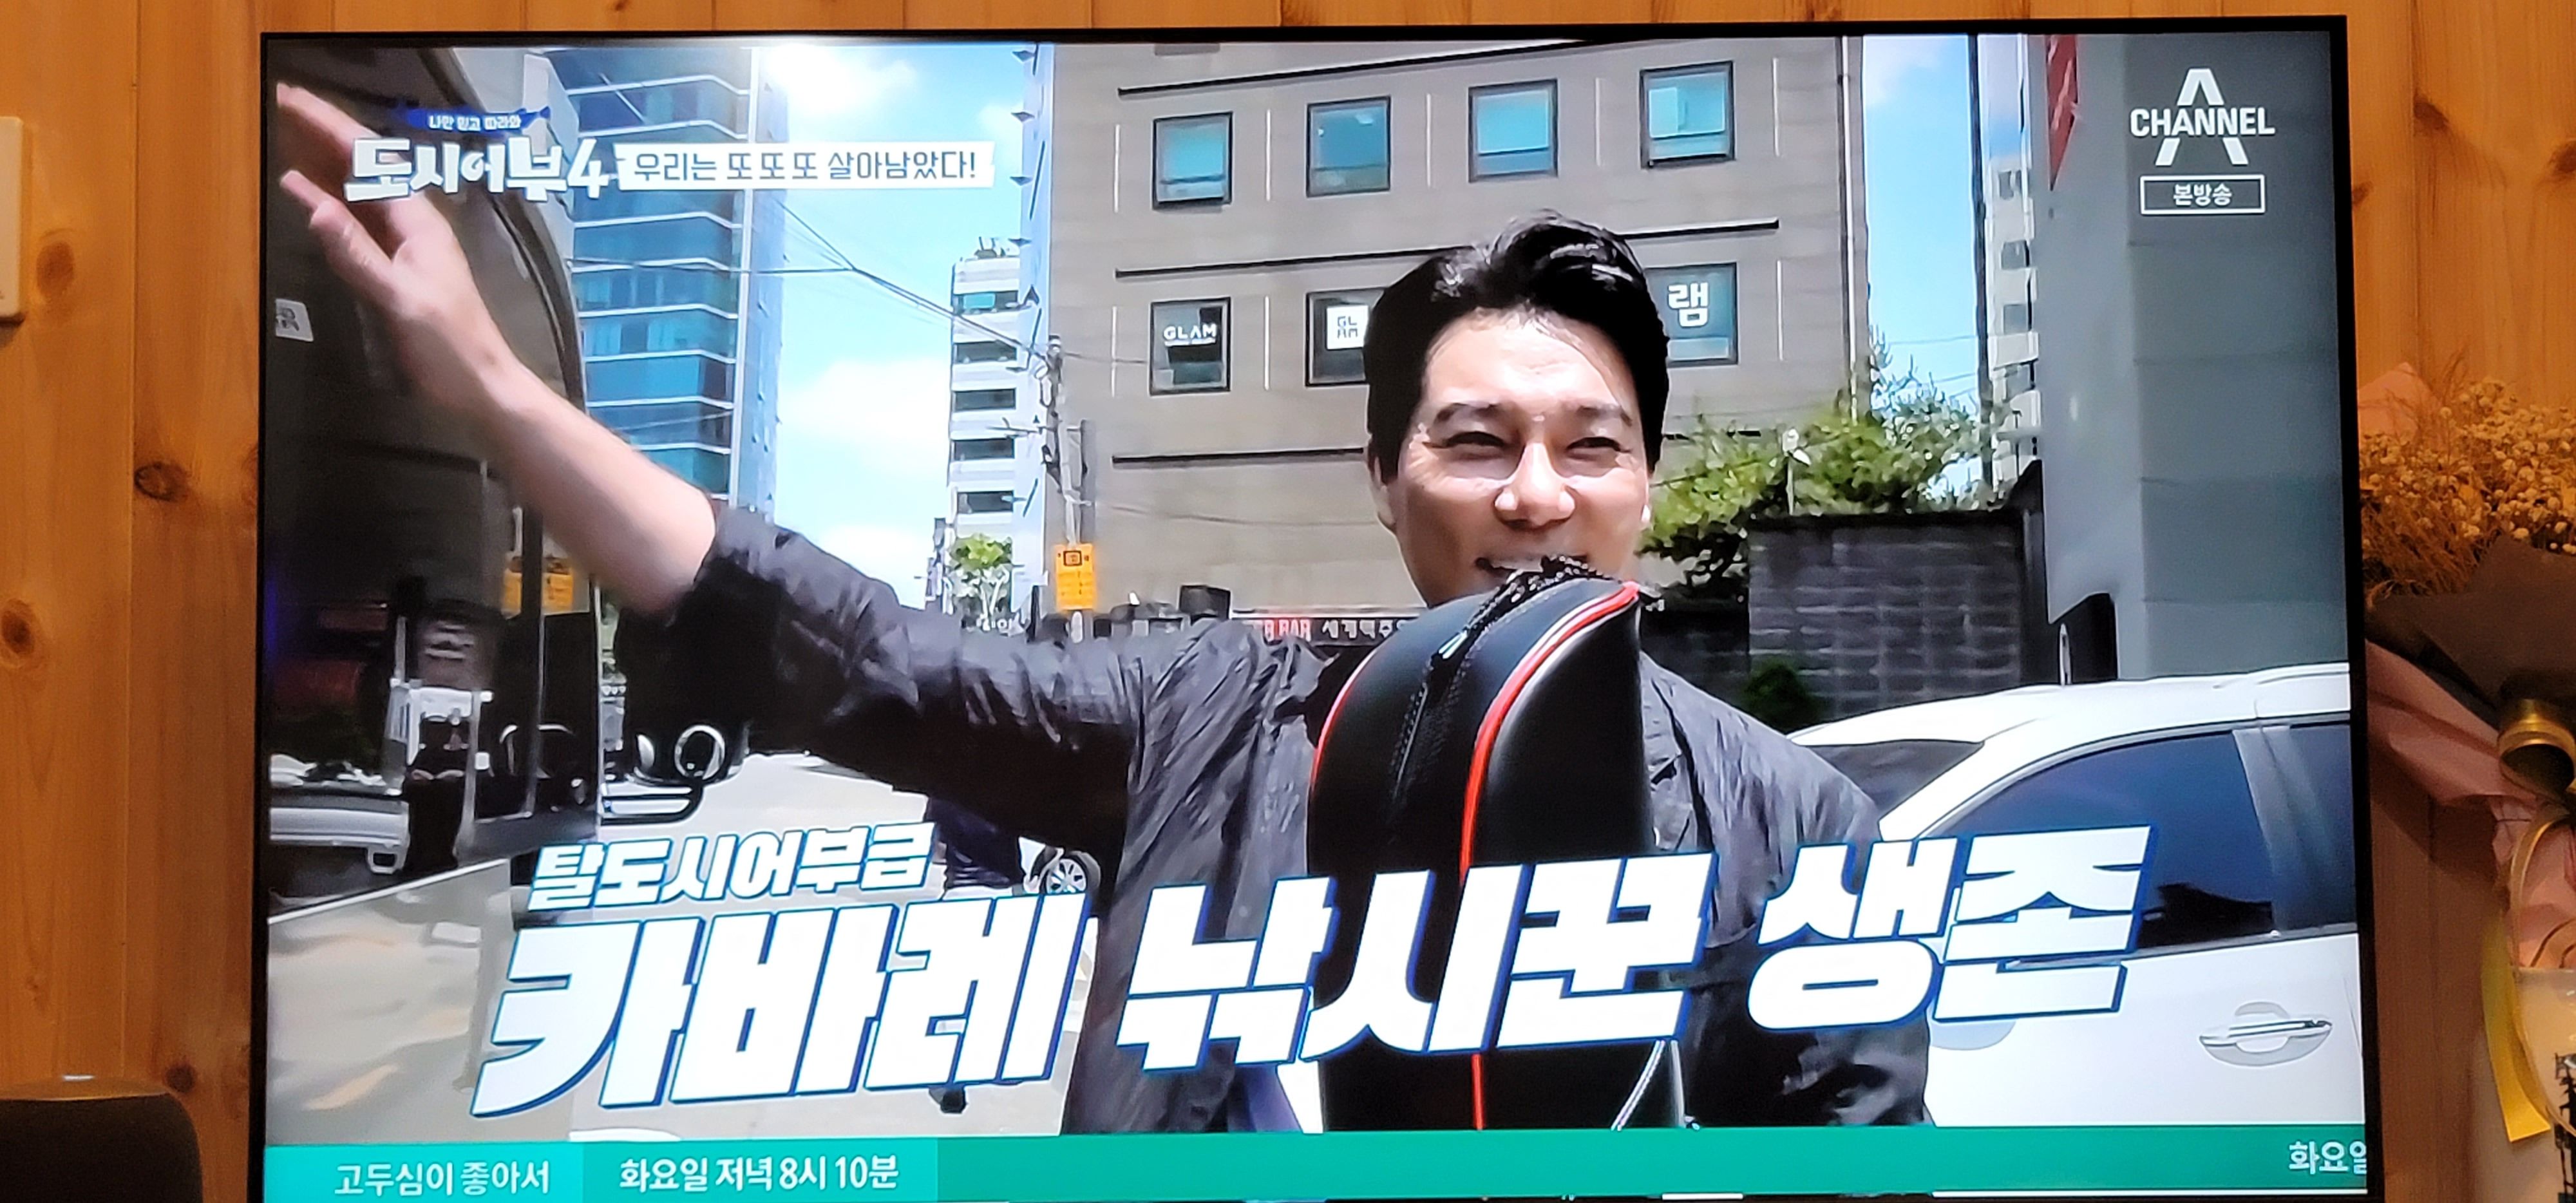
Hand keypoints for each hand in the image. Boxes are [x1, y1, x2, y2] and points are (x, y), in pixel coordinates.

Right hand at [274, 82, 527, 417]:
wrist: (481, 385)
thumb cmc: (449, 346)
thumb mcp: (399, 299)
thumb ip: (357, 254)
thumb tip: (313, 204)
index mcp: (418, 222)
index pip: (368, 160)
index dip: (329, 126)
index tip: (292, 100)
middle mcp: (413, 224)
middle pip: (365, 166)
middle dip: (325, 132)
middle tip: (282, 103)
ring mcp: (406, 244)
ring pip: (361, 189)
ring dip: (327, 160)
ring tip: (290, 133)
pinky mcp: (398, 266)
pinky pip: (360, 220)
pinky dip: (332, 201)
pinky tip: (311, 196)